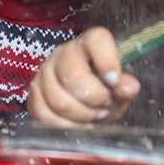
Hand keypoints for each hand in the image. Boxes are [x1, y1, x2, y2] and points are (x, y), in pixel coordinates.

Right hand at [26, 26, 141, 127]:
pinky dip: (64, 125)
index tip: (114, 81)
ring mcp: (45, 72)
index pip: (96, 40)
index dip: (107, 61)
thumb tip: (129, 86)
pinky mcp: (34, 93)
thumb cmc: (103, 91)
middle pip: (73, 76)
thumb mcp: (119, 90)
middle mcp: (63, 53)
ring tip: (93, 115)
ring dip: (81, 116)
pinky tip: (76, 123)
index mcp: (89, 44)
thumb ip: (125, 87)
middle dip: (94, 99)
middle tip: (105, 105)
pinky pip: (44, 113)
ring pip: (58, 100)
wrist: (83, 101)